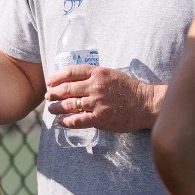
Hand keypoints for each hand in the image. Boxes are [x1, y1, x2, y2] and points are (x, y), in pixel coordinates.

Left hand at [47, 66, 164, 132]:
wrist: (146, 104)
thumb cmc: (129, 89)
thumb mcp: (111, 74)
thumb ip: (94, 76)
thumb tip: (73, 79)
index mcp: (98, 73)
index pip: (70, 72)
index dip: (56, 77)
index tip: (50, 82)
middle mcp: (96, 86)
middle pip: (66, 89)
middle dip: (53, 93)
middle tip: (49, 97)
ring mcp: (97, 103)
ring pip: (68, 105)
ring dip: (56, 108)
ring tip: (52, 110)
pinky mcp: (100, 118)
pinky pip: (76, 120)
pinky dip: (65, 121)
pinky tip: (61, 121)